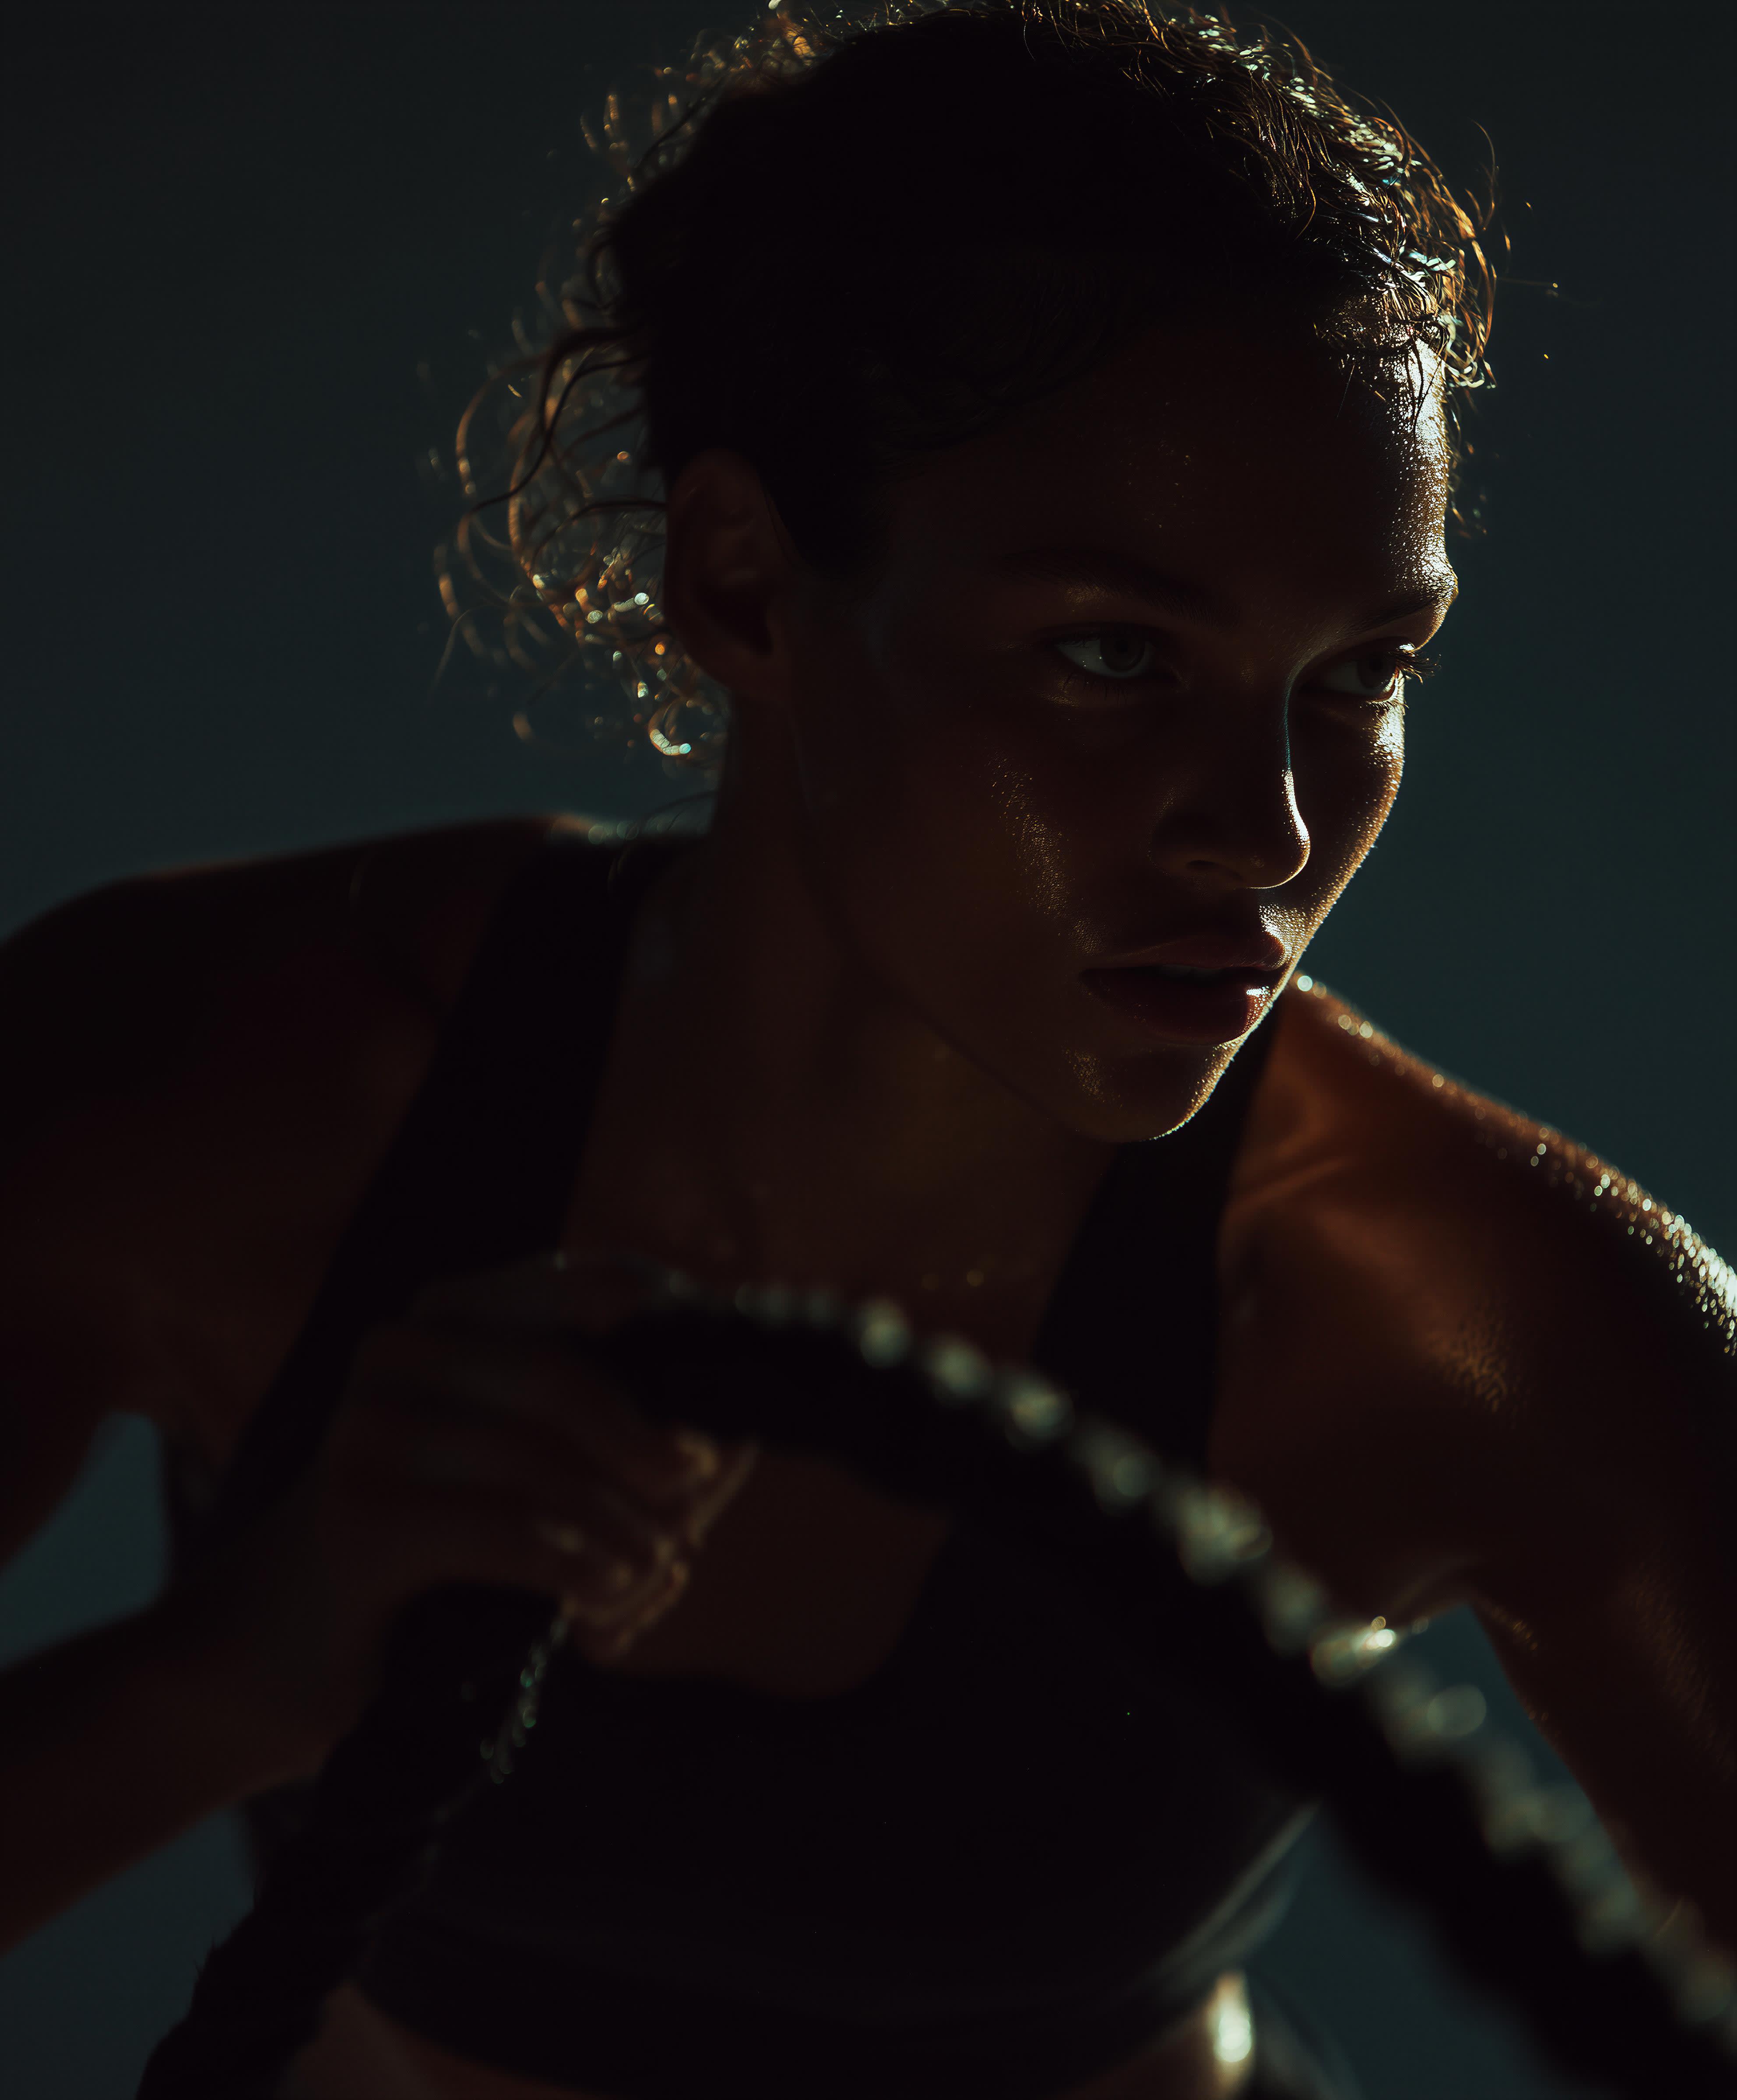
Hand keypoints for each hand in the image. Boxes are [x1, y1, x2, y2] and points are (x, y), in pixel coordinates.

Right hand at [183, 1252, 754, 1767]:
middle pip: (570, 1373)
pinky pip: (512, 1533)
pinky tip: (598, 1608)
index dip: (674, 1348)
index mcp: (454, 1309)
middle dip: (649, 1458)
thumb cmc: (455, 1553)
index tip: (712, 1440)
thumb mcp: (548, 1466)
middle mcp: (400, 1347)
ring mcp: (366, 1426)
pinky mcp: (357, 1518)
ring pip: (544, 1462)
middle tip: (686, 1524)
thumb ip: (632, 1426)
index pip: (599, 1287)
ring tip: (643, 1580)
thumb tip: (735, 1423)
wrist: (304, 1651)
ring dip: (624, 1536)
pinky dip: (579, 1571)